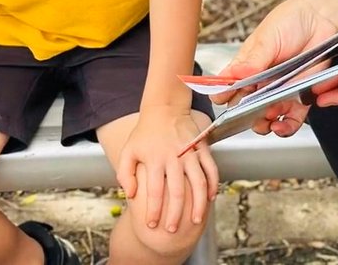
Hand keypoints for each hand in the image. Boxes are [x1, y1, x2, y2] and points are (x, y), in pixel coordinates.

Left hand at [117, 107, 218, 231]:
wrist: (165, 108)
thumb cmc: (145, 132)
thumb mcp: (128, 150)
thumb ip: (125, 174)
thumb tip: (129, 194)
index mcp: (155, 159)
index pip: (154, 191)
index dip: (153, 210)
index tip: (151, 224)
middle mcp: (174, 157)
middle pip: (177, 192)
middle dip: (175, 214)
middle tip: (172, 229)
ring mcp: (190, 153)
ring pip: (198, 183)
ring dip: (198, 204)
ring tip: (197, 220)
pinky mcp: (202, 148)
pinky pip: (211, 169)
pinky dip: (212, 184)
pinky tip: (211, 197)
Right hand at [214, 0, 337, 137]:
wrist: (321, 18)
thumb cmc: (291, 21)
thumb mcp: (267, 38)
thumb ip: (252, 59)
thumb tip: (234, 74)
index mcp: (247, 66)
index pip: (228, 87)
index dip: (224, 97)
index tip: (224, 101)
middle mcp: (261, 81)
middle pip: (245, 109)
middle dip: (245, 116)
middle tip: (250, 111)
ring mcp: (280, 90)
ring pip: (266, 117)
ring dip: (265, 123)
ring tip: (269, 118)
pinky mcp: (300, 95)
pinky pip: (292, 118)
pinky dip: (288, 125)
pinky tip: (283, 123)